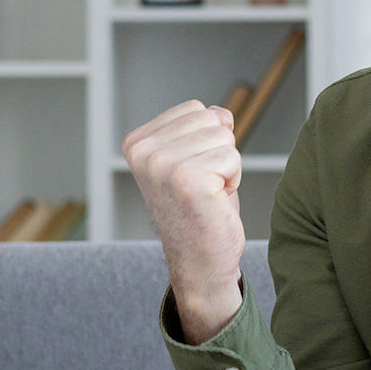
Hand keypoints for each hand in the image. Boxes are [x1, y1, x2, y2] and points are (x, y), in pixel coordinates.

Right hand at [122, 101, 245, 343]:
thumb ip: (201, 128)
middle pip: (211, 119)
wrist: (199, 260)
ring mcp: (163, 165)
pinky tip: (214, 201)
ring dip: (227, 167)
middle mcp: (144, 152)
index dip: (205, 140)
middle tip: (203, 185)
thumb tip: (221, 114)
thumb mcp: (193, 158)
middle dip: (218, 151)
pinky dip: (233, 180)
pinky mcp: (188, 180)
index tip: (192, 173)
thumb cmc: (200, 210)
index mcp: (137, 142)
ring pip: (224, 138)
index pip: (195, 109)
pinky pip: (233, 158)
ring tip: (208, 193)